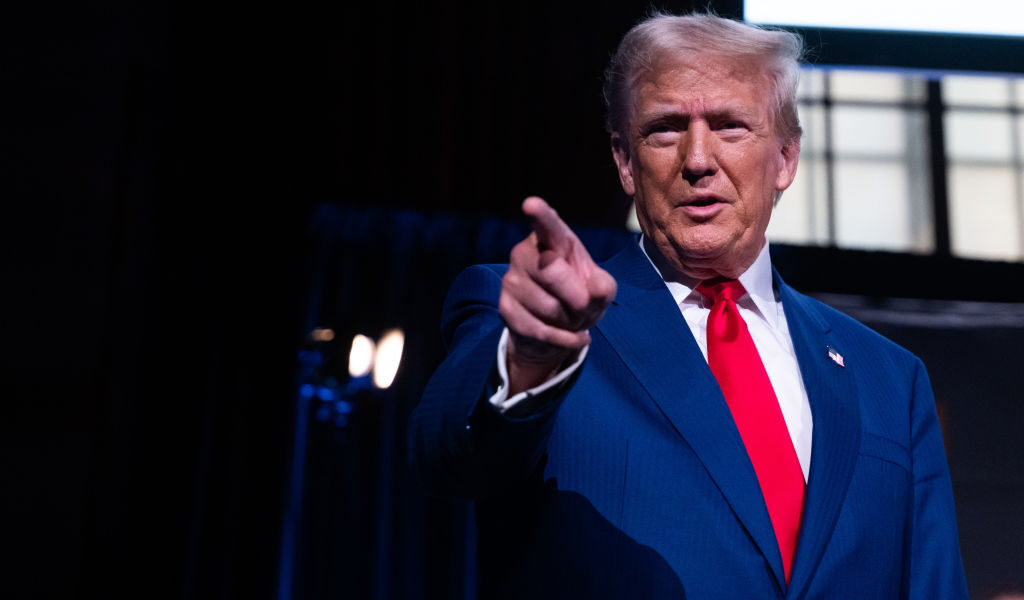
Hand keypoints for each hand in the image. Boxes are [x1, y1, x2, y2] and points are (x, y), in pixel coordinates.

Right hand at [499, 197, 616, 394]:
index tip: (531, 204)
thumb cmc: (579, 296)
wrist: (556, 329)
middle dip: (577, 298)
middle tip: (583, 305)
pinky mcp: (505, 308)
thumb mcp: (600, 289)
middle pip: (553, 273)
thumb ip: (604, 287)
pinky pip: (540, 330)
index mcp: (552, 239)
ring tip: (570, 317)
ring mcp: (511, 280)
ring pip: (548, 307)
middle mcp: (525, 253)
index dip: (540, 214)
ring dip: (570, 321)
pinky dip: (564, 339)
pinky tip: (572, 336)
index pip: (547, 224)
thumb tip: (596, 290)